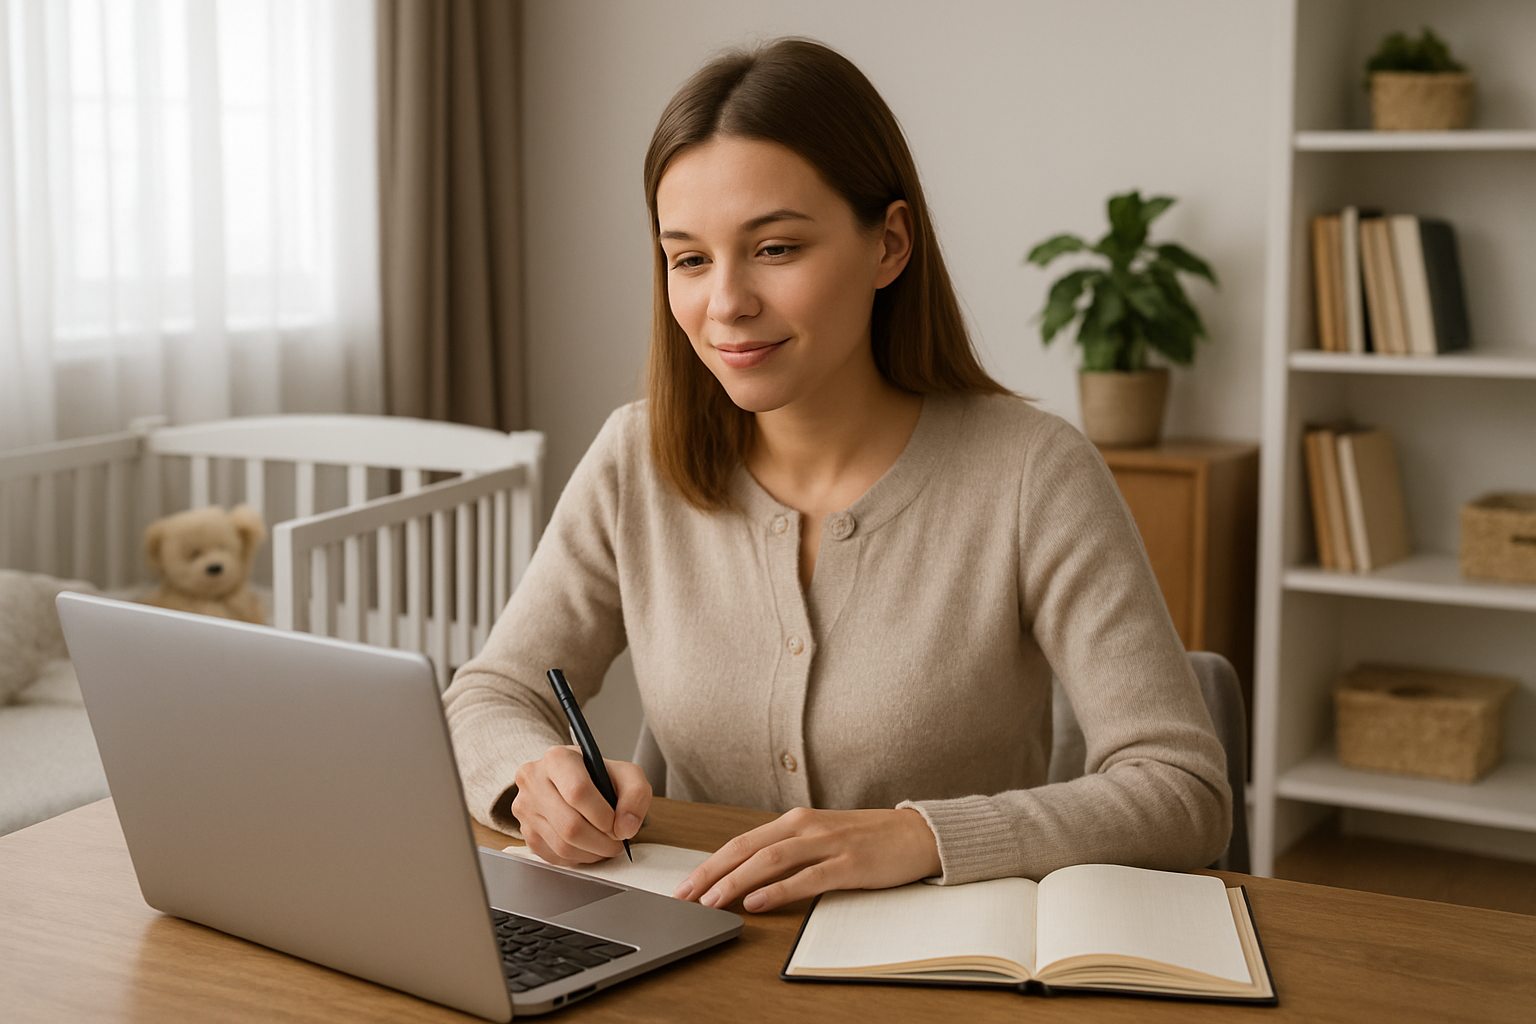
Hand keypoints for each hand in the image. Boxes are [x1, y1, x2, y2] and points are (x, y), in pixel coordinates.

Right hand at [510, 745, 650, 865]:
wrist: (571, 780)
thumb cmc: (598, 776)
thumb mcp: (626, 774)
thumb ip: (636, 794)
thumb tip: (626, 828)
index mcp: (557, 759)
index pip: (578, 792)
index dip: (602, 815)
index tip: (616, 824)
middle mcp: (534, 781)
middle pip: (569, 825)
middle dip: (601, 841)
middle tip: (617, 841)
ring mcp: (526, 808)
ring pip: (562, 845)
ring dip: (592, 853)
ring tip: (606, 844)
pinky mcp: (526, 832)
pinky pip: (554, 857)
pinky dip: (578, 858)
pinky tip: (589, 847)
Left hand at [673, 807, 940, 912]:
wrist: (919, 834)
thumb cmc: (869, 839)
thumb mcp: (823, 839)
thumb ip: (791, 851)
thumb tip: (750, 875)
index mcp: (796, 820)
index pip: (741, 841)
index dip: (710, 863)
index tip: (686, 884)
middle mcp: (806, 827)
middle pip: (746, 848)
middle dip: (711, 873)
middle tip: (685, 896)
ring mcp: (828, 843)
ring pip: (770, 860)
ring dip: (736, 881)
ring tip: (712, 901)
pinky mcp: (850, 863)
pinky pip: (807, 877)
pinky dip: (779, 889)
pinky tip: (759, 901)